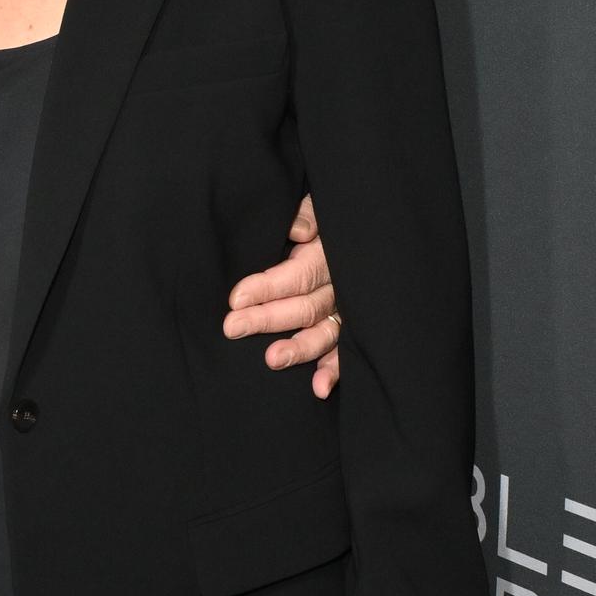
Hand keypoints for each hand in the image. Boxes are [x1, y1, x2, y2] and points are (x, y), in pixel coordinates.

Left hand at [222, 193, 341, 398]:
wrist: (363, 230)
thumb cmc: (328, 219)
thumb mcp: (321, 206)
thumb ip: (309, 215)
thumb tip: (298, 231)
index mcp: (328, 256)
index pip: (296, 276)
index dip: (266, 287)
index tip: (236, 299)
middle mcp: (340, 287)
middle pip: (304, 307)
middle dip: (267, 319)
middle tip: (232, 327)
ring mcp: (348, 311)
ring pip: (324, 334)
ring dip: (300, 349)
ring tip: (272, 360)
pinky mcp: (353, 330)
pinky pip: (347, 354)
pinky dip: (334, 372)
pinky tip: (318, 389)